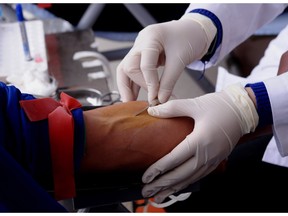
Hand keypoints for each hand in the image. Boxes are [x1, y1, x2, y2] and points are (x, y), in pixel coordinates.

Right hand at [116, 13, 215, 103]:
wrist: (195, 30)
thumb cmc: (190, 38)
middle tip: (142, 102)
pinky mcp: (142, 55)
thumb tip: (159, 100)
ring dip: (128, 87)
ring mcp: (140, 48)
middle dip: (135, 85)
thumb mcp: (181, 60)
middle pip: (128, 66)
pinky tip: (136, 96)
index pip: (145, 64)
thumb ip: (169, 81)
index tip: (155, 98)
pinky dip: (135, 83)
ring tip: (131, 103)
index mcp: (151, 37)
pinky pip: (134, 71)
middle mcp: (141, 41)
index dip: (149, 83)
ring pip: (126, 69)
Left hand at [141, 83, 258, 202]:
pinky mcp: (216, 161)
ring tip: (158, 197)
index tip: (145, 177)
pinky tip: (176, 187)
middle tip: (146, 192)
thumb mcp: (194, 104)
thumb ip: (172, 108)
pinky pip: (198, 177)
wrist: (243, 111)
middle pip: (180, 175)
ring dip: (172, 189)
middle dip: (162, 185)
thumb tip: (152, 111)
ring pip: (190, 179)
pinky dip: (185, 184)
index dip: (158, 170)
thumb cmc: (219, 106)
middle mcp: (207, 155)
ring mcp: (213, 160)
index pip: (174, 159)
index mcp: (200, 140)